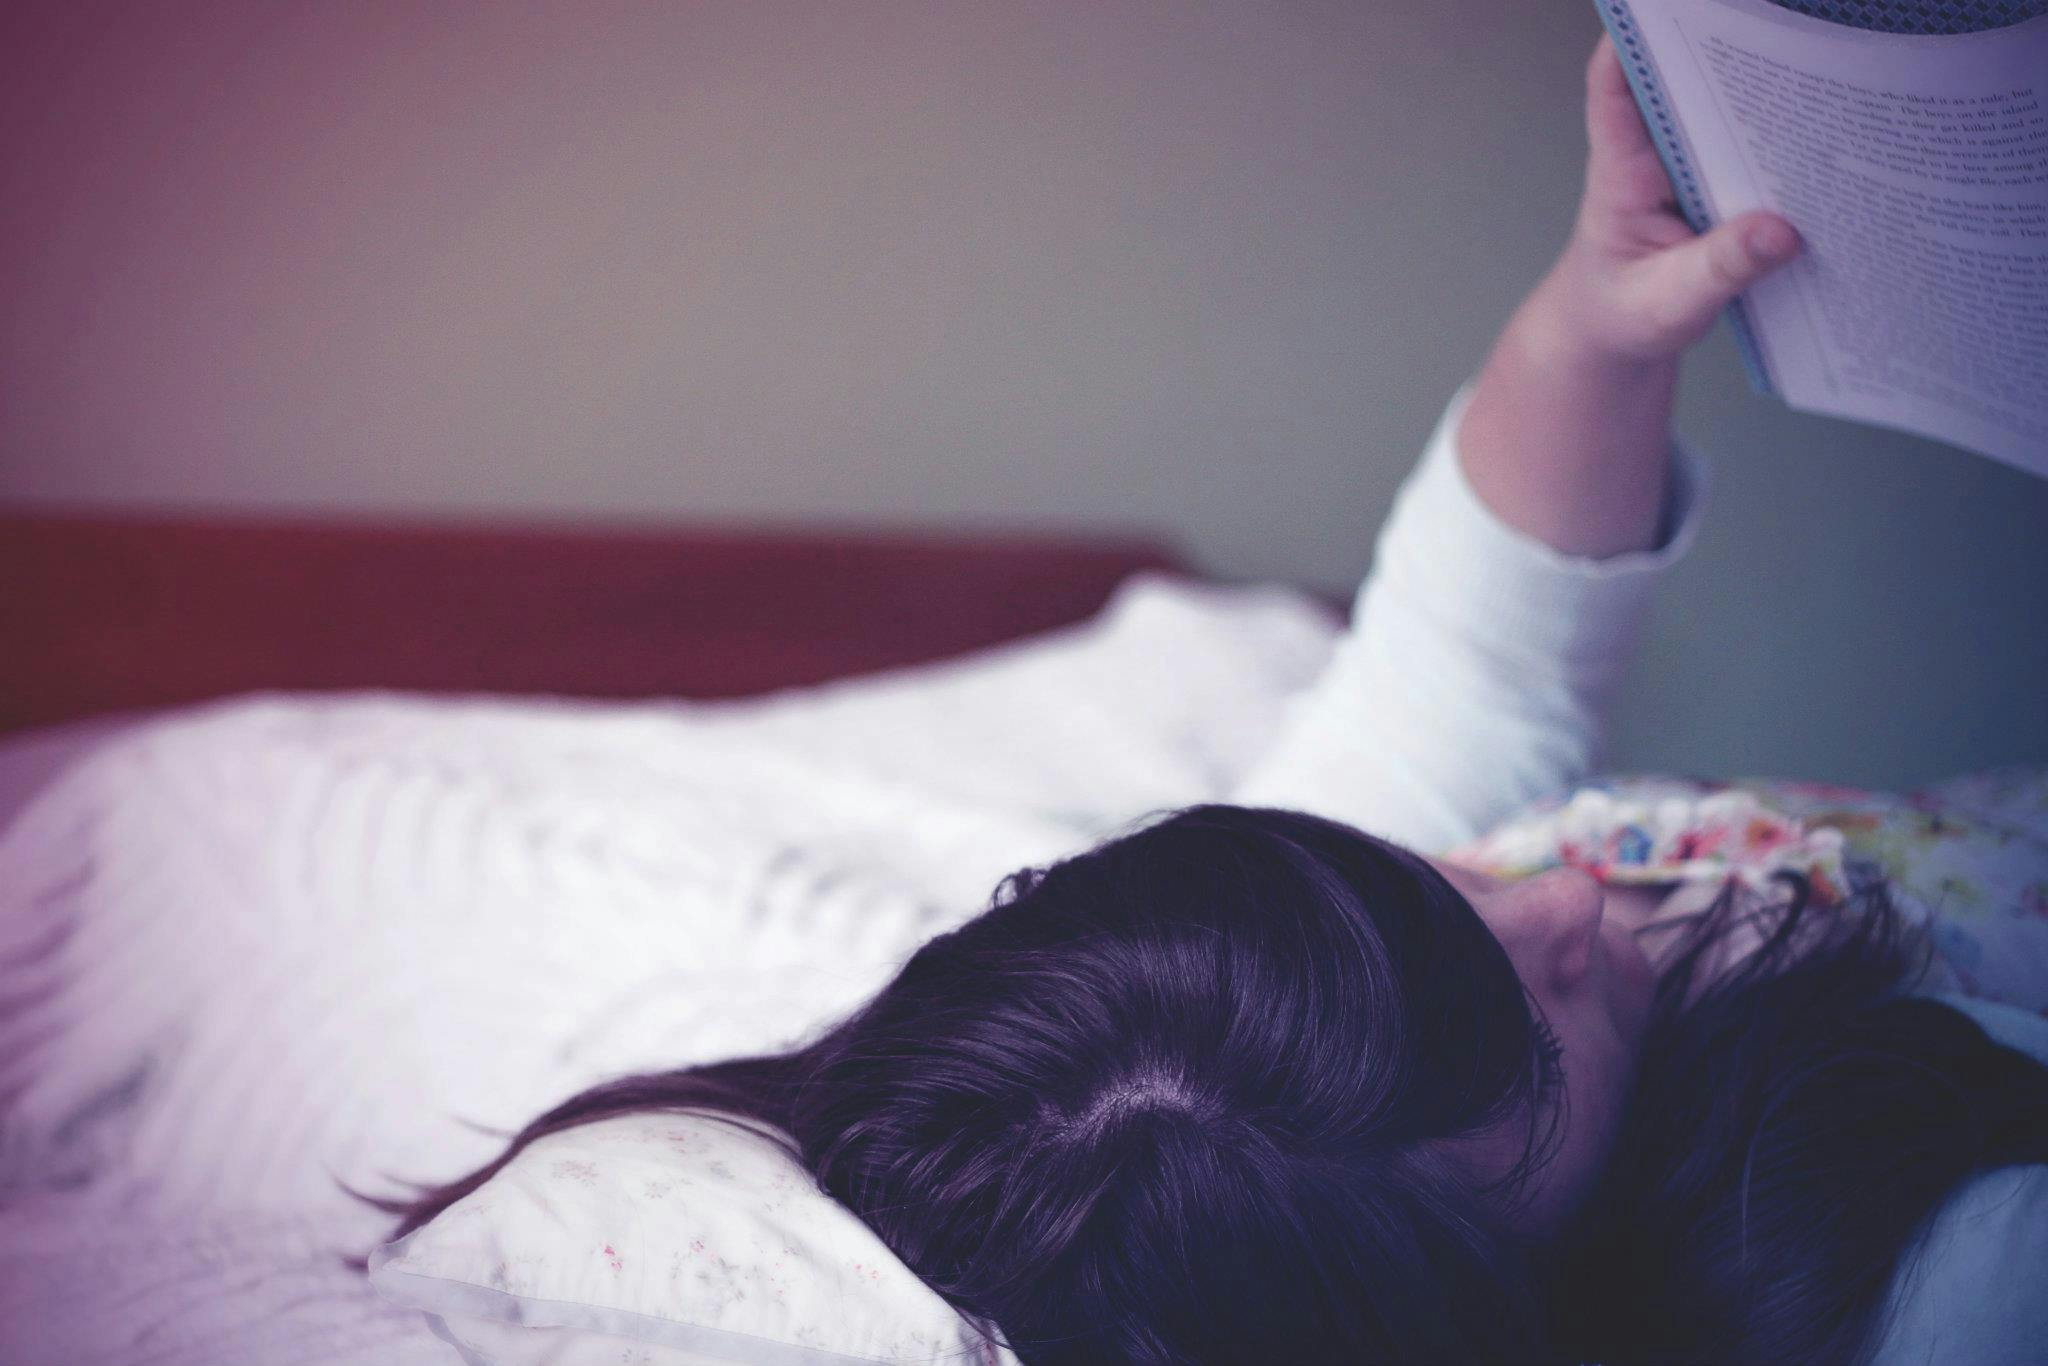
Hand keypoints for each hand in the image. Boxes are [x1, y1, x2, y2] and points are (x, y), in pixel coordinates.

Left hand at [1533, 34, 1801, 365]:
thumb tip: (1783, 233)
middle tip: (1778, 31)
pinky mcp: (1719, 191)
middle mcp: (1654, 161)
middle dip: (1721, 53)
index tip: (1661, 10)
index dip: (1629, 46)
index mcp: (1622, 177)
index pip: (1614, 94)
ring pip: (1722, 116)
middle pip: (1680, 86)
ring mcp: (1688, 173)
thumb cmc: (1621, 318)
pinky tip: (1827, 141)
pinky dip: (1784, 146)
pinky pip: (1752, 154)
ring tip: (1819, 72)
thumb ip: (1719, 271)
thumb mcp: (1666, 305)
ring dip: (1761, 95)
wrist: (1614, 343)